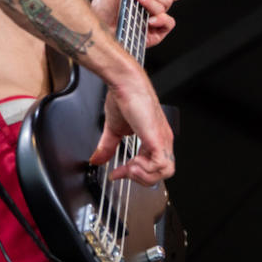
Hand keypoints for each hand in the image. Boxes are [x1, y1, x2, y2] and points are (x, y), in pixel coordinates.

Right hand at [89, 67, 175, 184]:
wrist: (126, 84)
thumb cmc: (125, 98)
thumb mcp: (115, 129)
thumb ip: (107, 147)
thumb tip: (97, 159)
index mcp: (156, 138)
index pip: (154, 167)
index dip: (135, 175)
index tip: (117, 174)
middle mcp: (163, 140)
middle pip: (162, 173)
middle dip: (139, 178)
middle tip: (123, 172)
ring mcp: (162, 140)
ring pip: (165, 172)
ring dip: (143, 175)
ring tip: (129, 166)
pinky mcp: (158, 138)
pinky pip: (161, 165)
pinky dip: (145, 170)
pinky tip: (132, 163)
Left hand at [91, 0, 185, 46]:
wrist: (96, 26)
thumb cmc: (104, 8)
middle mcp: (153, 9)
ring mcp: (154, 22)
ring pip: (165, 8)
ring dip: (151, 3)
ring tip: (136, 0)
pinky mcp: (154, 35)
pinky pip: (167, 24)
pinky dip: (161, 20)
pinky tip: (148, 20)